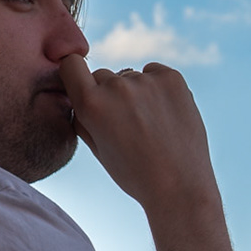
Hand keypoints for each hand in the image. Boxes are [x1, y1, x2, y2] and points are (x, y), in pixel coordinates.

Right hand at [58, 55, 220, 212]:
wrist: (179, 186)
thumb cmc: (134, 173)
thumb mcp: (96, 148)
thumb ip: (82, 117)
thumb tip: (78, 93)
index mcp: (91, 104)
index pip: (71, 64)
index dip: (76, 75)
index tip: (84, 88)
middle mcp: (116, 86)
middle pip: (103, 75)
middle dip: (108, 93)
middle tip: (126, 124)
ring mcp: (146, 80)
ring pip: (131, 77)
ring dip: (135, 92)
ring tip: (150, 125)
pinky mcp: (172, 78)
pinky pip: (155, 73)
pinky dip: (157, 88)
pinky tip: (164, 115)